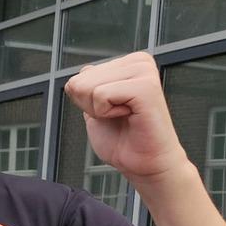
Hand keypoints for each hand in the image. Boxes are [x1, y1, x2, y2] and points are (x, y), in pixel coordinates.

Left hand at [65, 52, 190, 183]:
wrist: (144, 164)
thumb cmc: (124, 140)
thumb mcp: (95, 108)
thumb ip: (89, 88)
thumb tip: (85, 69)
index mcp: (128, 64)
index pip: (79, 76)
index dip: (85, 102)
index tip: (111, 112)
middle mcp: (138, 62)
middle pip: (80, 80)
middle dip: (90, 106)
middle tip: (117, 117)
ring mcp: (144, 71)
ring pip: (88, 87)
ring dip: (98, 110)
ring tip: (123, 116)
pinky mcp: (146, 86)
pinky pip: (101, 95)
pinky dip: (106, 113)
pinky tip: (128, 116)